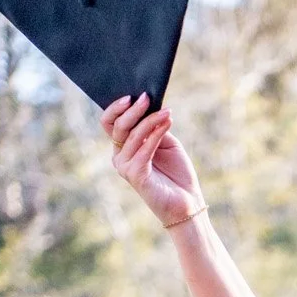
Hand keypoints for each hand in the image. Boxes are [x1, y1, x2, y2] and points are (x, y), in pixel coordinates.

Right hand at [101, 93, 204, 229]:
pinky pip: (145, 148)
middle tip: (147, 98)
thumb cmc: (177, 173)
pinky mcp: (135, 175)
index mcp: (124, 147)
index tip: (132, 95)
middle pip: (117, 126)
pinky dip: (156, 133)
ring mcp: (125, 167)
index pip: (109, 122)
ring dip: (151, 120)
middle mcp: (120, 157)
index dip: (116, 107)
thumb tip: (149, 104)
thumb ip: (154, 126)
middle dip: (133, 110)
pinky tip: (167, 123)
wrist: (187, 202)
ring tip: (167, 113)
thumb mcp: (166, 142)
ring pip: (133, 135)